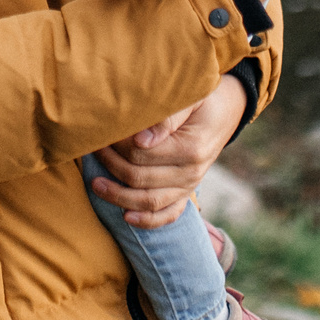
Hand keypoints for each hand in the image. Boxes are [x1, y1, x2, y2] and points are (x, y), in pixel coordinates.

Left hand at [91, 75, 245, 227]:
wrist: (226, 111)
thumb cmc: (203, 99)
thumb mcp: (190, 98)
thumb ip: (167, 117)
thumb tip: (140, 141)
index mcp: (190, 148)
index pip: (141, 154)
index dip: (117, 146)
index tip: (102, 134)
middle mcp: (191, 172)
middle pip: (139, 177)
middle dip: (111, 166)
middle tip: (94, 150)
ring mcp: (189, 186)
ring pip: (148, 201)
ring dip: (118, 196)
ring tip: (95, 184)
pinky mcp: (186, 193)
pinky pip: (168, 215)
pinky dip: (147, 220)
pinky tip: (126, 216)